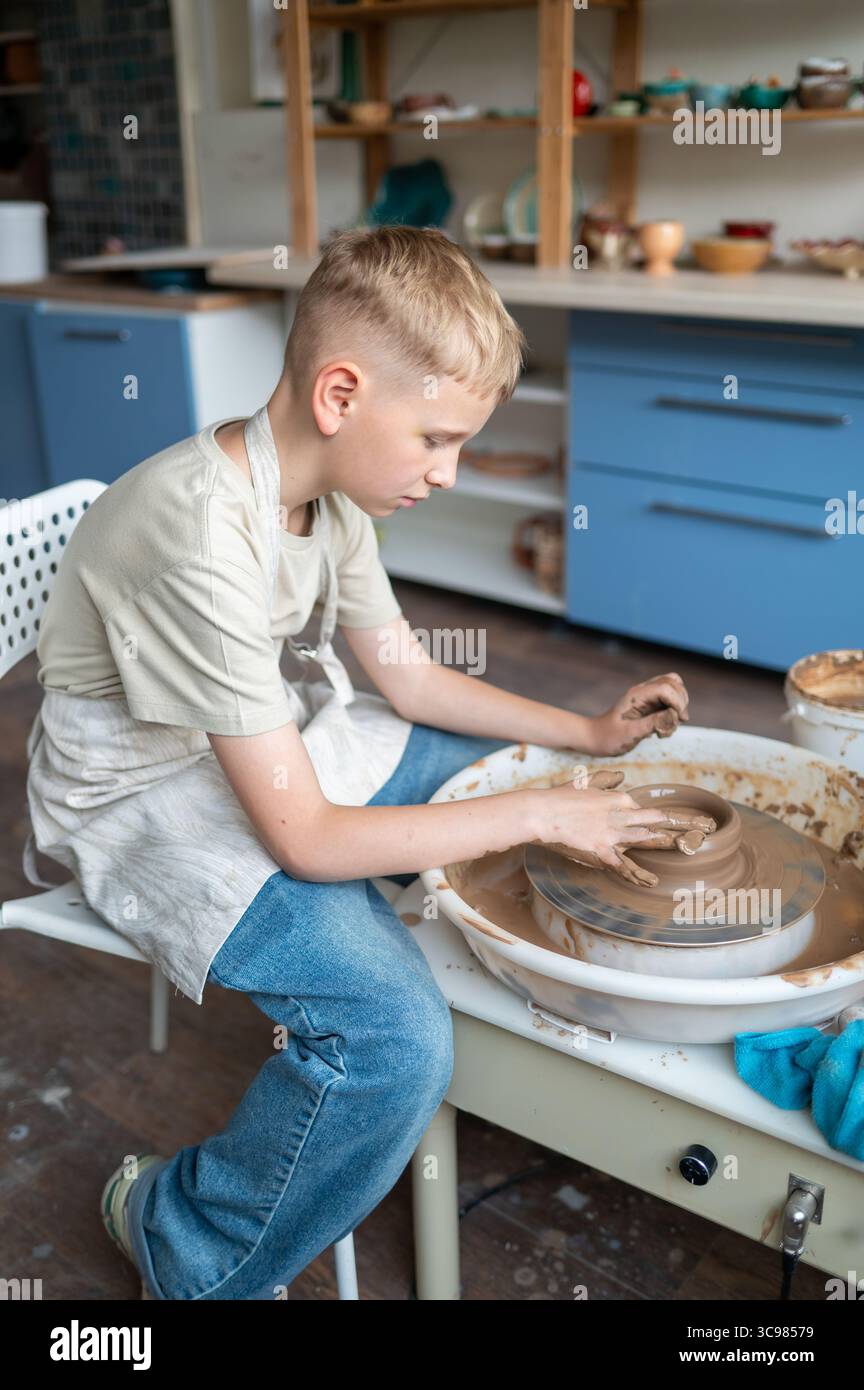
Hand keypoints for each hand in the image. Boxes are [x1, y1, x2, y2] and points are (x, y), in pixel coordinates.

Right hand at [533, 768, 713, 887]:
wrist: (542, 812)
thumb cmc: (560, 798)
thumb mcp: (586, 783)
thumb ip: (607, 780)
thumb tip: (622, 776)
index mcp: (619, 800)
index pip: (648, 810)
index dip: (669, 817)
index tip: (686, 823)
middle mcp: (621, 815)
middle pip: (658, 820)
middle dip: (685, 823)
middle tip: (706, 828)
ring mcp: (612, 834)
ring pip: (648, 839)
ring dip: (670, 843)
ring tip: (692, 848)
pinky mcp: (601, 851)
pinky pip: (623, 866)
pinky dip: (637, 874)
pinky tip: (652, 881)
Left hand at [588, 672, 689, 756]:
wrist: (595, 738)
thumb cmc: (609, 737)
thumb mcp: (630, 733)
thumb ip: (652, 723)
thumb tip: (674, 715)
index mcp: (637, 695)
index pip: (666, 687)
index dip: (677, 702)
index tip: (677, 720)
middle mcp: (644, 692)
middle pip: (674, 683)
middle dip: (681, 702)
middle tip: (674, 723)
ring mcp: (648, 698)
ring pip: (674, 690)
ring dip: (678, 707)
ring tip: (667, 727)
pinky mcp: (650, 706)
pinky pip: (669, 702)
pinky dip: (673, 714)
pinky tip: (662, 729)